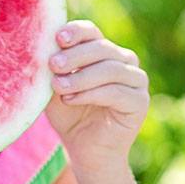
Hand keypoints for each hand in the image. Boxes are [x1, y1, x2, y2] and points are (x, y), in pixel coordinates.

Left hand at [45, 20, 148, 173]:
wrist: (85, 151)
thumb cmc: (69, 116)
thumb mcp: (55, 88)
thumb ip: (53, 69)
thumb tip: (43, 47)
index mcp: (103, 51)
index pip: (91, 32)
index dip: (76, 32)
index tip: (57, 38)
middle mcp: (124, 61)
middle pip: (101, 47)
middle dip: (75, 56)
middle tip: (53, 64)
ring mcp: (136, 80)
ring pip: (110, 69)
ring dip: (81, 77)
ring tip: (58, 87)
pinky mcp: (140, 101)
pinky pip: (116, 91)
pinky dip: (91, 94)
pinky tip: (71, 99)